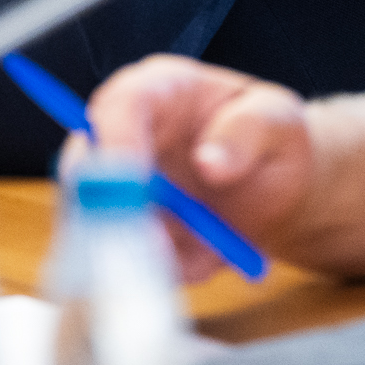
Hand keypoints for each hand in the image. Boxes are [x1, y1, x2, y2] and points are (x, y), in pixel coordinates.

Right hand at [86, 55, 316, 281]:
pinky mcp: (130, 234)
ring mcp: (122, 189)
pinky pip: (122, 261)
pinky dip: (158, 272)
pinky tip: (204, 260)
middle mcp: (128, 137)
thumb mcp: (278, 122)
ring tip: (194, 259)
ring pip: (93, 223)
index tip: (129, 184)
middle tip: (147, 243)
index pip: (121, 104)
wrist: (279, 189)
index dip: (116, 141)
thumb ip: (248, 133)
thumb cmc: (273, 139)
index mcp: (161, 92)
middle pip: (85, 166)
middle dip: (103, 209)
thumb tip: (210, 161)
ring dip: (131, 250)